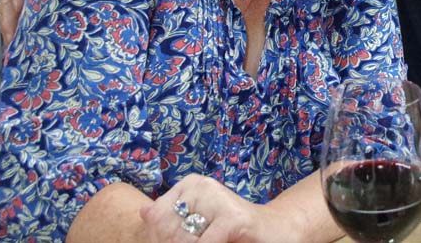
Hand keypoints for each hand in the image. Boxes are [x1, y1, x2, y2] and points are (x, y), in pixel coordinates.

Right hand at [0, 0, 51, 43]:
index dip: (16, 3)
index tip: (19, 22)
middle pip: (8, 0)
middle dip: (9, 24)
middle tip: (13, 47)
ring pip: (10, 5)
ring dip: (11, 27)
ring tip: (15, 50)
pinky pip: (17, 4)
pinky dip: (17, 21)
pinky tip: (23, 38)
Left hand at [140, 174, 295, 242]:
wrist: (276, 231)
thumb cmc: (233, 232)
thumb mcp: (199, 224)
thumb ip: (171, 219)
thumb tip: (144, 212)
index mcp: (190, 184)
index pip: (155, 219)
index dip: (163, 238)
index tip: (183, 239)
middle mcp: (201, 185)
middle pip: (166, 232)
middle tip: (202, 241)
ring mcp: (217, 198)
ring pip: (181, 241)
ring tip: (215, 241)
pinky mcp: (233, 218)